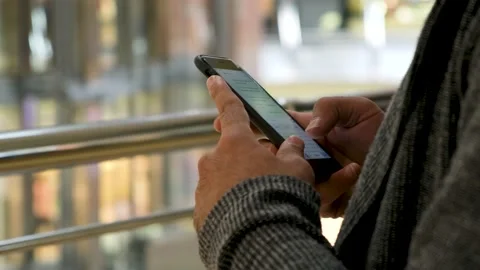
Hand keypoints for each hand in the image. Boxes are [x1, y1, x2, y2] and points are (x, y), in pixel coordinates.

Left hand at [194, 76, 313, 230]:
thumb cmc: (278, 195)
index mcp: (235, 143)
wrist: (256, 237)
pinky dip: (230, 205)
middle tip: (267, 176)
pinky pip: (218, 201)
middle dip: (247, 161)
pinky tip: (246, 217)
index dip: (224, 92)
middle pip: (232, 153)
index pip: (230, 109)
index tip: (213, 79)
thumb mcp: (295, 169)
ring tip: (260, 203)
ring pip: (225, 178)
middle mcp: (213, 160)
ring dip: (239, 184)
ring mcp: (204, 185)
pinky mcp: (200, 210)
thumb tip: (291, 143)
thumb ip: (292, 151)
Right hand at [214, 96, 383, 217]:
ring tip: (340, 162)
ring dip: (303, 175)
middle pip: (270, 157)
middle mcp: (304, 157)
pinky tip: (354, 173)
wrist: (404, 166)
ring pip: (288, 182)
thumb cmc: (382, 135)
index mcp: (308, 132)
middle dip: (260, 158)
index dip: (247, 123)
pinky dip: (333, 188)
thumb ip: (331, 108)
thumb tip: (310, 131)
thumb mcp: (359, 110)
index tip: (222, 122)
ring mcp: (311, 180)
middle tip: (267, 155)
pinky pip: (314, 200)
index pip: (270, 126)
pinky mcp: (324, 201)